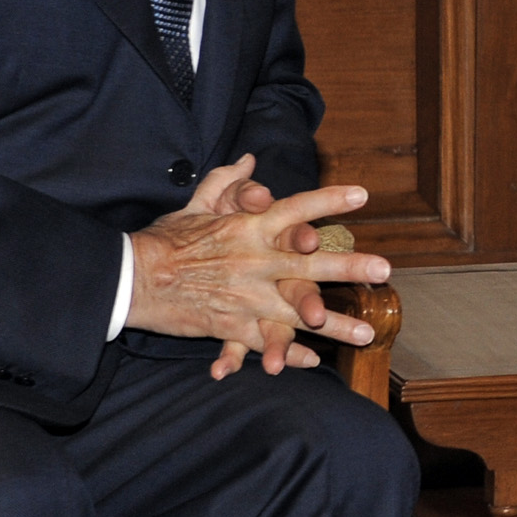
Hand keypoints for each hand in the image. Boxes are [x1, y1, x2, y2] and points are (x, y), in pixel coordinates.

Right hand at [126, 184, 388, 379]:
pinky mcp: (230, 325)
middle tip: (384, 270)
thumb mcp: (197, 203)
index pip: (296, 208)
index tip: (362, 195)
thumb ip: (228, 180)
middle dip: (350, 268)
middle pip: (311, 265)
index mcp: (249, 227)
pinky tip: (312, 361)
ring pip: (298, 313)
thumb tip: (250, 156)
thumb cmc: (166, 238)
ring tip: (367, 333)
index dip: (329, 200)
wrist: (133, 278)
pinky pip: (266, 342)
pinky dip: (288, 354)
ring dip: (336, 325)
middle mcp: (254, 261)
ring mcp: (245, 296)